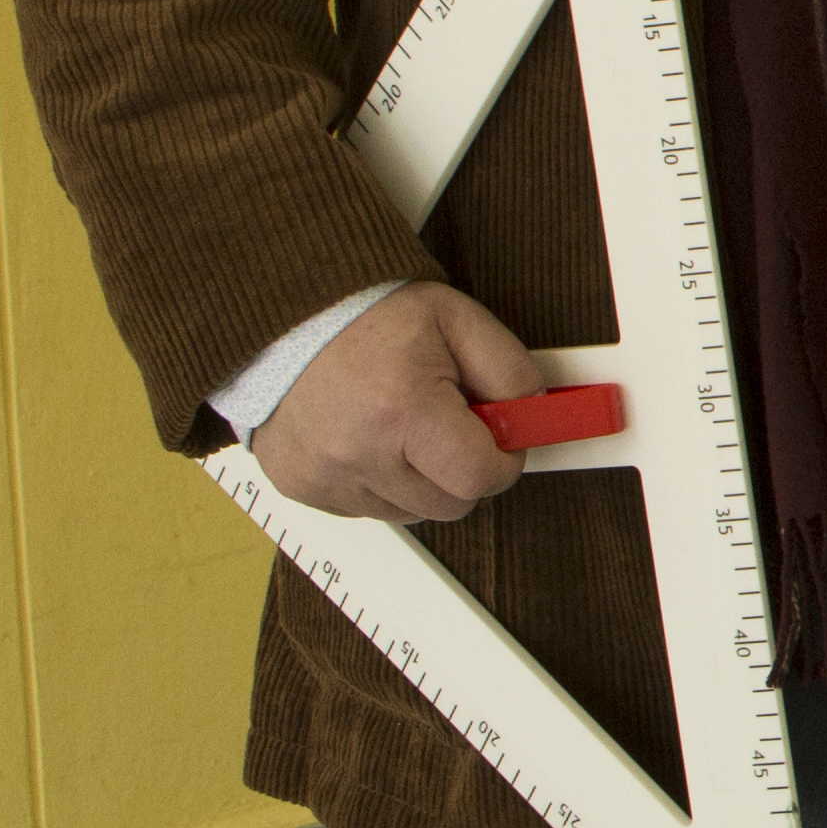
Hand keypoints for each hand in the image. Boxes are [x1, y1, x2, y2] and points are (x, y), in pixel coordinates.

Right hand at [254, 282, 541, 523]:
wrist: (290, 316)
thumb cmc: (373, 316)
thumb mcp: (461, 321)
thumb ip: (512, 374)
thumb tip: (537, 421)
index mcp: (400, 412)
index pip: (480, 479)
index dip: (502, 460)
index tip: (499, 438)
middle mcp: (356, 453)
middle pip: (450, 505)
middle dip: (462, 470)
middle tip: (447, 423)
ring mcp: (323, 476)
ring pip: (411, 512)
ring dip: (420, 478)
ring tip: (401, 424)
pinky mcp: (300, 486)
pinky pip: (367, 508)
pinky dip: (379, 481)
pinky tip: (368, 437)